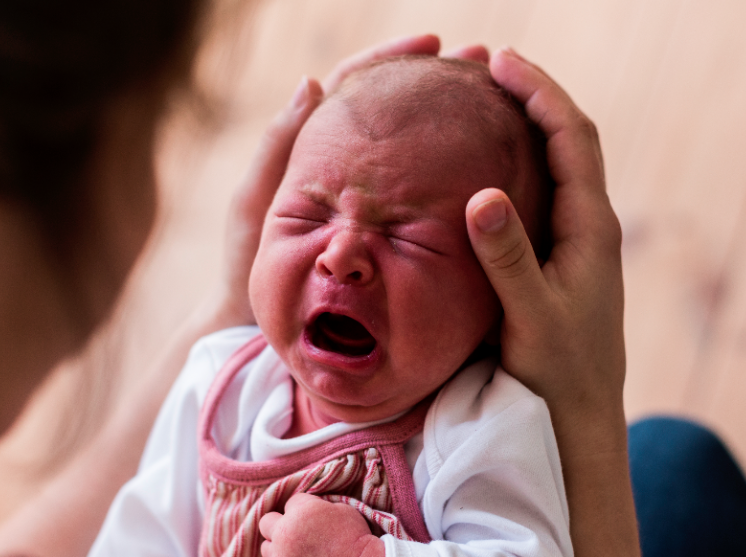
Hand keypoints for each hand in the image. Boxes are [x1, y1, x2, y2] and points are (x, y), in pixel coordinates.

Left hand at [211, 34, 461, 329]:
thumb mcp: (257, 203)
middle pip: (398, 111)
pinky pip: (425, 197)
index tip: (432, 44)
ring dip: (453, 122)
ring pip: (417, 151)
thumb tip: (313, 82)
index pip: (358, 86)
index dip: (393, 60)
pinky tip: (488, 168)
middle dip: (439, 82)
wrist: (257, 324)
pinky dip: (452, 177)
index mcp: (317, 148)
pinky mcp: (389, 232)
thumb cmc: (249, 265)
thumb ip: (278, 147)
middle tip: (482, 63)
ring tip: (496, 102)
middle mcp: (350, 168)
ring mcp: (373, 200)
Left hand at [258, 494, 388, 556]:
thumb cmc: (357, 540)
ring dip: (277, 546)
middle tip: (297, 531)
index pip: (291, 502)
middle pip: (267, 522)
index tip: (315, 518)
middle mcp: (285, 533)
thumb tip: (311, 510)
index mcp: (301, 511)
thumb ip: (318, 506)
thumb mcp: (343, 509)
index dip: (304, 508)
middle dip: (280, 523)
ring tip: (296, 551)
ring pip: (265, 547)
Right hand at [466, 47, 624, 434]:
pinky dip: (518, 164)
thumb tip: (482, 195)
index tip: (499, 61)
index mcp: (591, 228)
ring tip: (485, 100)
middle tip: (486, 65)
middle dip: (533, 95)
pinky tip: (486, 167)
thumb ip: (508, 259)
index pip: (572, 138)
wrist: (581, 420)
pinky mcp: (562, 262)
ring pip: (557, 165)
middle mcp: (591, 227)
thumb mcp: (530, 318)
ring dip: (527, 125)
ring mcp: (579, 244)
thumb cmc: (558, 374)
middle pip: (569, 139)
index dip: (539, 92)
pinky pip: (543, 194)